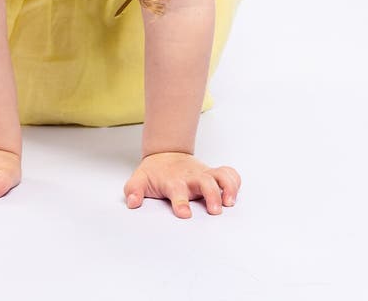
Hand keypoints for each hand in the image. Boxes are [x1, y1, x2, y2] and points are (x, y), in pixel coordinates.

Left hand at [123, 151, 240, 217]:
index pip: (177, 191)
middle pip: (205, 182)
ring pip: (221, 176)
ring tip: (229, 202)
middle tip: (215, 210)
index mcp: (173, 181)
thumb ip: (133, 191)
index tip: (184, 213)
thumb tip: (132, 203)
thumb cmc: (155, 173)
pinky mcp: (213, 174)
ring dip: (228, 188)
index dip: (180, 202)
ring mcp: (204, 175)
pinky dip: (235, 181)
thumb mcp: (139, 179)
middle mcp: (191, 178)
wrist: (165, 153)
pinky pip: (229, 174)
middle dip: (211, 195)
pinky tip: (234, 195)